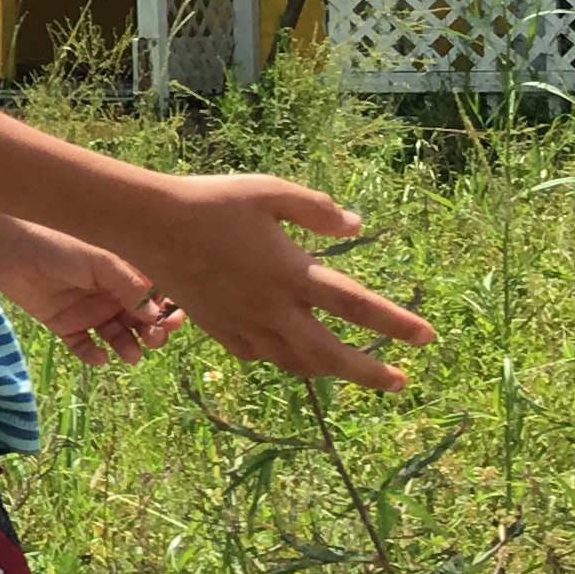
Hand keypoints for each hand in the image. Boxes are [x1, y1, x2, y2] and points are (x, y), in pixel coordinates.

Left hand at [0, 211, 182, 366]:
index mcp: (123, 272)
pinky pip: (84, 345)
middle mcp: (109, 292)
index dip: (166, 310)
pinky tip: (98, 356)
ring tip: (130, 355)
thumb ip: (130, 286)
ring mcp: (87, 309)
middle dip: (152, 331)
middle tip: (154, 339)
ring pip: (117, 335)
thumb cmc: (60, 245)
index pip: (155, 295)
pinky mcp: (64, 323)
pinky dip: (92, 354)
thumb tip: (157, 315)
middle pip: (140, 319)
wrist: (11, 249)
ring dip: (127, 346)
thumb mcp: (102, 262)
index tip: (171, 321)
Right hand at [132, 175, 426, 389]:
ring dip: (328, 370)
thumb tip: (356, 225)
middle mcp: (271, 307)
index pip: (356, 306)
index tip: (427, 338)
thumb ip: (316, 209)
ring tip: (349, 370)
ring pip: (294, 362)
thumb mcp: (270, 191)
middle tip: (400, 383)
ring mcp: (243, 322)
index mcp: (291, 272)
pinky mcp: (218, 327)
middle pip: (330, 354)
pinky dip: (281, 358)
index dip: (395, 324)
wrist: (147, 224)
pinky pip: (258, 354)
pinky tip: (287, 351)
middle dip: (370, 373)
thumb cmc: (211, 200)